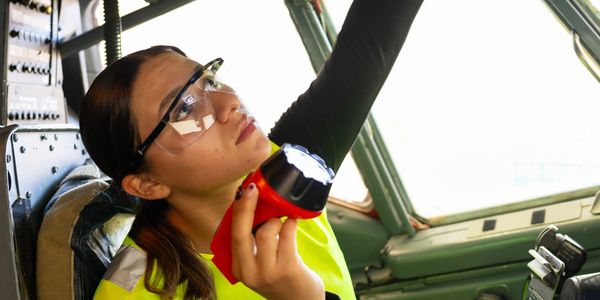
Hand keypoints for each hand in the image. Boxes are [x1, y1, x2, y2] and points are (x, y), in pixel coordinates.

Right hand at [230, 183, 324, 299]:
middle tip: (253, 188)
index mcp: (238, 267)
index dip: (238, 210)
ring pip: (267, 231)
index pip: (232, 234)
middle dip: (246, 206)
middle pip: (242, 232)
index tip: (243, 191)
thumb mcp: (258, 262)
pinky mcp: (288, 269)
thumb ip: (252, 240)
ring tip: (281, 224)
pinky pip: (288, 235)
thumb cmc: (279, 275)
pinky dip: (291, 223)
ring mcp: (268, 272)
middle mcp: (250, 272)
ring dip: (276, 220)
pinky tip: (293, 223)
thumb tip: (254, 203)